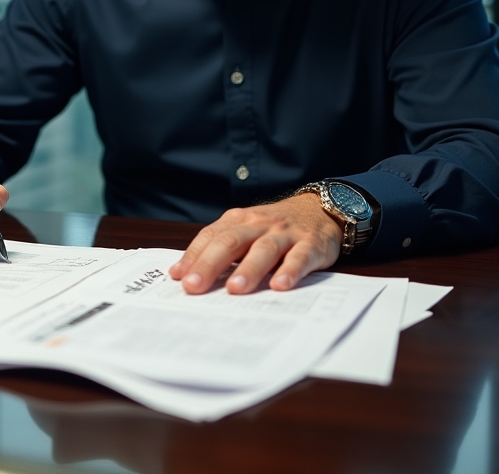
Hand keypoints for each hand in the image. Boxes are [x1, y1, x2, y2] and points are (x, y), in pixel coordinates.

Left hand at [168, 193, 341, 293]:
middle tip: (194, 287)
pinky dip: (290, 271)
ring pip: (264, 249)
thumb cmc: (274, 227)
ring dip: (248, 269)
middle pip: (231, 242)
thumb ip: (218, 248)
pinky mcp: (310, 244)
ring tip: (234, 289)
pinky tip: (281, 285)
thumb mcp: (246, 230)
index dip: (194, 256)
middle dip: (211, 264)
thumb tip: (182, 274)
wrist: (319, 209)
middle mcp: (259, 224)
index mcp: (239, 220)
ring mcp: (285, 234)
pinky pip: (299, 257)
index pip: (212, 236)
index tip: (179, 277)